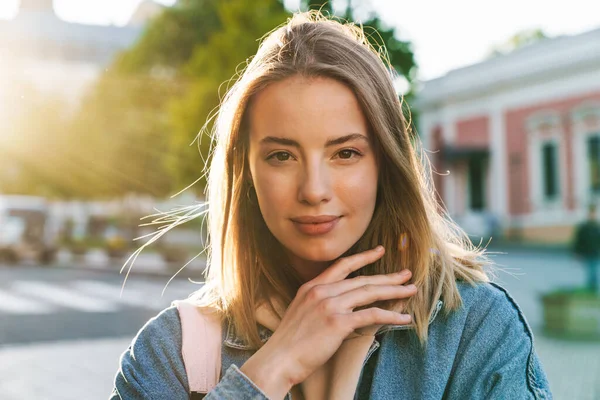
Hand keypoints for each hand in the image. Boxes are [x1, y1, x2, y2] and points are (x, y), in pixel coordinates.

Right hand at [240, 246, 416, 397]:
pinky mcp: (338, 322)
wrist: (278, 359)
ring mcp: (329, 305)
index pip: (342, 266)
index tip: (380, 251)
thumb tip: (336, 307)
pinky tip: (404, 318)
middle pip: (362, 279)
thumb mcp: (299, 313)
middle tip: (406, 274)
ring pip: (370, 293)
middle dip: (387, 276)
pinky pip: (371, 315)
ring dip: (394, 291)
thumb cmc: (288, 343)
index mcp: (311, 287)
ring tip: (411, 290)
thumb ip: (316, 304)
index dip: (363, 257)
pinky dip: (391, 315)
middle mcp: (321, 291)